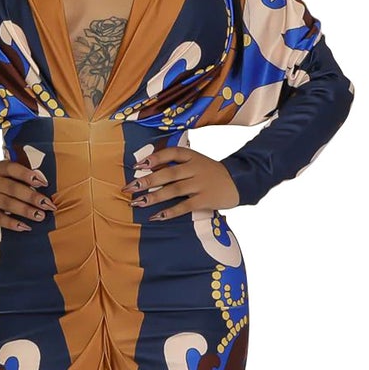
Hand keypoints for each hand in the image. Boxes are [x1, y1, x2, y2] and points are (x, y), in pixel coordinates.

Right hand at [0, 160, 54, 229]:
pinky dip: (12, 223)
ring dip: (26, 211)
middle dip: (33, 197)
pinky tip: (24, 227)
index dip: (29, 175)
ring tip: (41, 216)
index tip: (43, 182)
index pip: (14, 169)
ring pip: (9, 204)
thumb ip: (10, 173)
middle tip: (49, 205)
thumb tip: (36, 181)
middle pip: (15, 189)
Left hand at [119, 145, 239, 218]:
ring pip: (174, 190)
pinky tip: (157, 216)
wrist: (239, 182)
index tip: (137, 165)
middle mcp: (195, 168)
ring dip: (154, 197)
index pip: (171, 153)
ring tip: (138, 203)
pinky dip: (170, 212)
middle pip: (168, 173)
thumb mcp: (197, 162)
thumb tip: (148, 170)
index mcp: (192, 156)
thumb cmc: (211, 173)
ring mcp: (200, 184)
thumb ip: (177, 164)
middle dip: (146, 181)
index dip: (154, 158)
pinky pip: (185, 206)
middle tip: (129, 188)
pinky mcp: (205, 199)